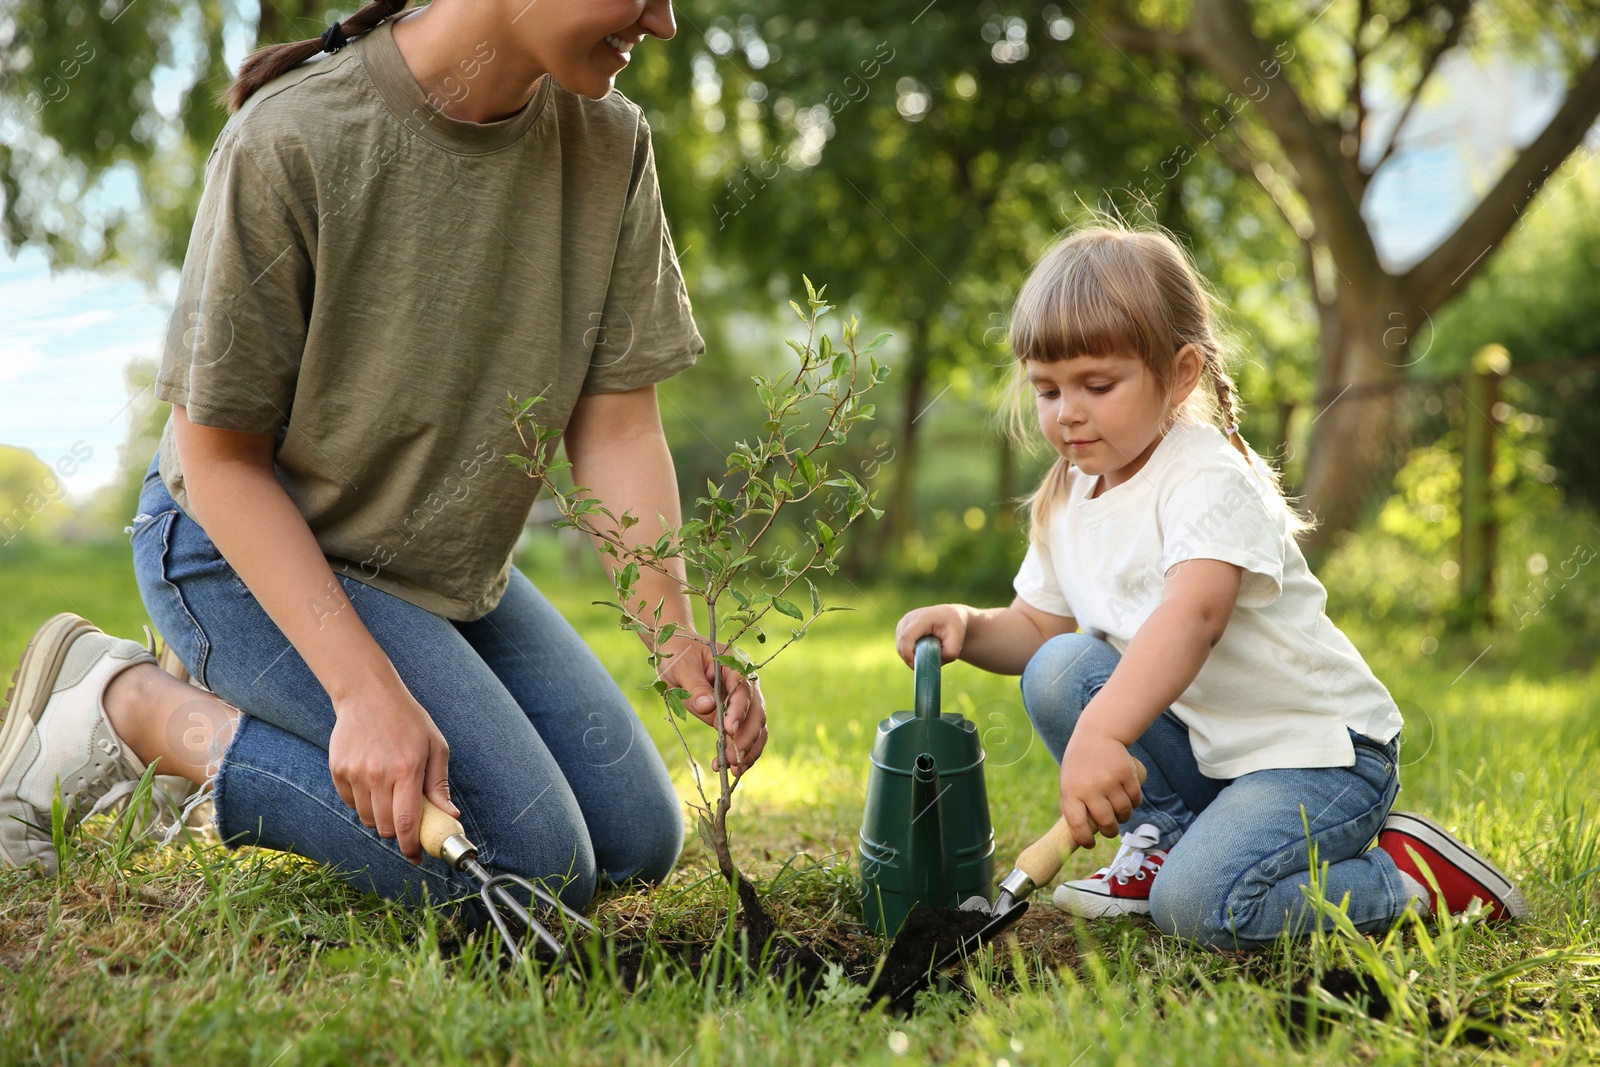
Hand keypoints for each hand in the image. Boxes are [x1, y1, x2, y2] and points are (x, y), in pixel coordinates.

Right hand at [328, 677, 456, 863]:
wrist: (368, 695)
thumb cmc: (408, 720)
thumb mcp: (435, 746)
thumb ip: (440, 785)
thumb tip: (450, 816)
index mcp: (406, 770)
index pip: (407, 822)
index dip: (411, 846)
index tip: (416, 856)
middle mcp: (377, 774)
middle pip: (385, 826)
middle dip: (398, 833)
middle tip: (406, 824)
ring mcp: (354, 773)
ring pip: (367, 818)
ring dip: (380, 818)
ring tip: (390, 796)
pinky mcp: (338, 771)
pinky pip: (350, 803)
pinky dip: (362, 804)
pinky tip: (373, 784)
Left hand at [657, 636, 767, 774]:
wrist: (678, 654)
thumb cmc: (679, 656)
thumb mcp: (681, 667)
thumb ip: (695, 686)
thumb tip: (708, 707)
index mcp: (734, 666)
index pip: (743, 691)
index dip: (738, 712)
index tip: (728, 730)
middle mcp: (745, 684)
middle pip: (757, 712)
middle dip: (747, 738)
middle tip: (733, 759)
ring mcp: (743, 701)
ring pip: (757, 727)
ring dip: (749, 749)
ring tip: (734, 770)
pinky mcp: (736, 716)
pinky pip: (746, 735)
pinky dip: (743, 752)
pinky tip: (731, 768)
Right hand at [894, 605, 966, 666]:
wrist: (951, 617)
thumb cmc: (954, 628)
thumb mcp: (957, 641)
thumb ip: (949, 654)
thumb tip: (935, 664)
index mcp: (922, 618)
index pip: (907, 637)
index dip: (908, 654)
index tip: (916, 666)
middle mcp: (908, 618)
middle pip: (901, 644)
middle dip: (910, 658)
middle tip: (925, 665)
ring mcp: (903, 623)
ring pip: (899, 646)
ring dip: (910, 656)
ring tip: (927, 655)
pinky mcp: (901, 629)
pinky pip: (901, 646)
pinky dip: (909, 653)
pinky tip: (921, 651)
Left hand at [1059, 732, 1142, 848]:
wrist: (1097, 734)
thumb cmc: (1079, 763)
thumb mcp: (1067, 781)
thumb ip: (1070, 805)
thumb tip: (1074, 833)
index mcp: (1071, 791)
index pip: (1078, 826)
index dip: (1084, 840)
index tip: (1090, 844)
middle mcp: (1091, 788)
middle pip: (1106, 823)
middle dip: (1110, 832)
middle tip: (1110, 830)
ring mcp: (1110, 781)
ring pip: (1124, 813)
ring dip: (1124, 818)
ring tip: (1119, 813)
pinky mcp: (1127, 775)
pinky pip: (1136, 799)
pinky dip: (1134, 804)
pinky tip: (1129, 800)